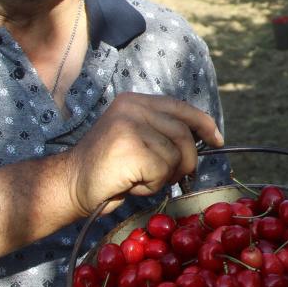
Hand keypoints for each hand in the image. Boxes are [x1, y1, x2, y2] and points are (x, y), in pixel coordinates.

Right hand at [62, 93, 223, 215]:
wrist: (70, 185)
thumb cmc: (108, 170)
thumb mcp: (136, 140)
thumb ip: (162, 133)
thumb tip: (201, 141)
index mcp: (135, 101)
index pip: (180, 107)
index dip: (203, 124)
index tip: (217, 140)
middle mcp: (132, 107)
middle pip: (183, 134)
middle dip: (186, 161)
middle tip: (172, 177)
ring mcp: (129, 125)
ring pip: (175, 155)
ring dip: (164, 176)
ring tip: (140, 179)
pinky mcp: (129, 146)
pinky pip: (162, 170)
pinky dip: (152, 185)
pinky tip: (131, 184)